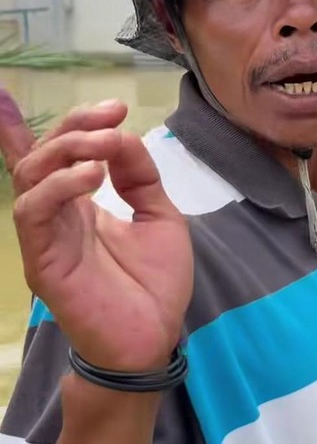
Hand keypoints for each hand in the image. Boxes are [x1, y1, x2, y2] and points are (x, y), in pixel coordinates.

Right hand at [0, 90, 192, 373]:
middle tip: (114, 115)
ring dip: (66, 150)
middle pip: (43, 155)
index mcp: (81, 204)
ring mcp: (46, 236)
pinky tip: (92, 177)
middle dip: (76, 126)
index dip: (64, 124)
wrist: (154, 337)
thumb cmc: (155, 283)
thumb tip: (122, 135)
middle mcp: (58, 215)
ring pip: (31, 176)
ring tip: (105, 146)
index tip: (114, 105)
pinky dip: (58, 186)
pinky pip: (32, 212)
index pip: (55, 157)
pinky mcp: (41, 260)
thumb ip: (140, 177)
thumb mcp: (159, 217)